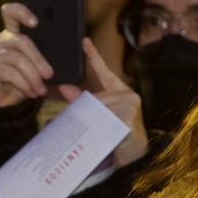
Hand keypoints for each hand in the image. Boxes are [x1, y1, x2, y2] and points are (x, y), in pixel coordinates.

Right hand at [0, 3, 53, 107]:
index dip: (21, 12)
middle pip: (21, 41)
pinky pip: (9, 73)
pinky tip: (31, 92)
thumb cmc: (24, 80)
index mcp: (14, 34)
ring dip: (33, 77)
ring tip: (41, 90)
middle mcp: (1, 41)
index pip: (11, 13)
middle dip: (38, 59)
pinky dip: (24, 84)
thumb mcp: (37, 66)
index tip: (35, 23)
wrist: (3, 102)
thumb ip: (48, 56)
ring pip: (17, 59)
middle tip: (49, 75)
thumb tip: (74, 49)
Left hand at [58, 39, 147, 166]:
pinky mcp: (130, 114)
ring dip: (96, 122)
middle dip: (90, 112)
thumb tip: (64, 87)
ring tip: (105, 132)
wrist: (133, 156)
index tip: (84, 41)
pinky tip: (110, 132)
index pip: (103, 71)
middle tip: (96, 126)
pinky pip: (106, 117)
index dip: (93, 56)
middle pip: (95, 97)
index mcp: (119, 91)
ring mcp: (130, 103)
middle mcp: (127, 94)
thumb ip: (82, 101)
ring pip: (99, 108)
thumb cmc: (114, 134)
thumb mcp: (98, 115)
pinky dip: (103, 126)